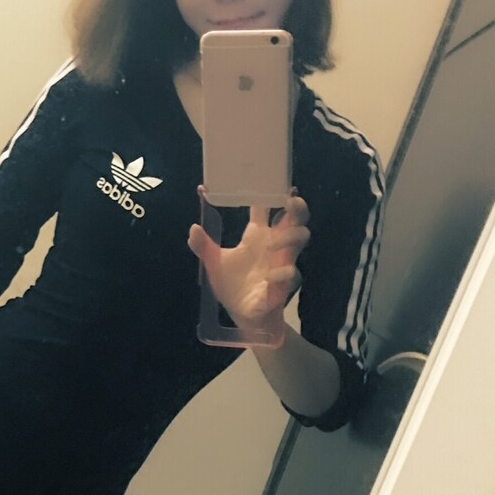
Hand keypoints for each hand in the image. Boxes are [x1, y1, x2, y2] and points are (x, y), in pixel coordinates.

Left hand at [188, 189, 310, 338]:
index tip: (269, 178)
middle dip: (298, 207)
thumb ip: (203, 245)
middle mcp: (274, 244)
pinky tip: (268, 277)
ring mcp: (282, 263)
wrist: (242, 317)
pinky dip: (281, 274)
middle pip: (296, 218)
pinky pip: (292, 275)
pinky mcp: (283, 285)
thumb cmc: (233, 285)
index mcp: (258, 235)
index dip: (270, 190)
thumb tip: (193, 227)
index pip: (268, 206)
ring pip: (301, 240)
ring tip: (270, 243)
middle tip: (290, 201)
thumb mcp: (214, 263)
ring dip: (289, 237)